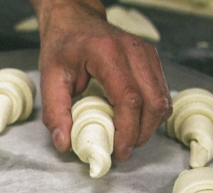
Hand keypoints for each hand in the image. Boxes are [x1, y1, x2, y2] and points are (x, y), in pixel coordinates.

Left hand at [31, 0, 171, 160]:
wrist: (74, 20)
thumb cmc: (63, 47)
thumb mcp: (50, 78)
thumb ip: (55, 112)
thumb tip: (65, 144)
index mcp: (107, 53)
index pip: (129, 98)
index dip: (127, 130)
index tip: (118, 151)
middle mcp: (133, 50)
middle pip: (153, 101)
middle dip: (141, 133)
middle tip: (123, 150)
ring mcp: (147, 53)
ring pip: (163, 99)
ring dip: (149, 126)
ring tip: (128, 138)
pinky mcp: (152, 58)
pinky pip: (162, 92)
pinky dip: (152, 113)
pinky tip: (134, 122)